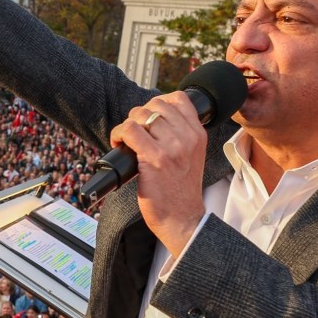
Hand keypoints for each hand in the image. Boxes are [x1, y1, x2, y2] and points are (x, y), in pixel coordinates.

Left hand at [108, 96, 206, 256]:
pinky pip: (129, 130)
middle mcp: (187, 137)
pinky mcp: (155, 159)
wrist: (182, 219)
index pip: (179, 98)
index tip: (148, 118)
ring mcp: (172, 147)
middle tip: (134, 132)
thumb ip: (180, 135)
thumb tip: (152, 117)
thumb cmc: (181, 191)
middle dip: (139, 115)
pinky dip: (119, 134)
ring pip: (141, 115)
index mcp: (198, 134)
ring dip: (127, 125)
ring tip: (125, 139)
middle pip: (156, 105)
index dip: (158, 103)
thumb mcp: (192, 156)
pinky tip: (119, 144)